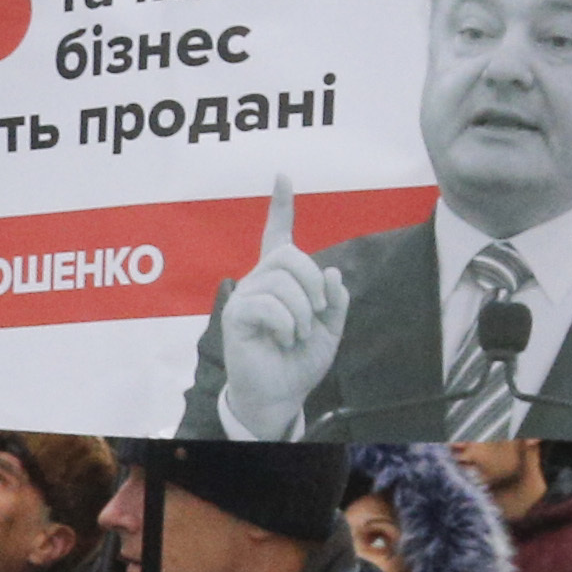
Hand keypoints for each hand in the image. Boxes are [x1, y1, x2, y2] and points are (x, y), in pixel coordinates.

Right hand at [208, 176, 348, 438]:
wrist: (281, 396)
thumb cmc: (299, 362)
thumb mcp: (330, 330)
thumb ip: (335, 301)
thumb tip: (332, 273)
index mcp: (282, 280)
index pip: (278, 234)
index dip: (280, 205)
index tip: (283, 176)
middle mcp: (260, 281)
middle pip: (290, 255)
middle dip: (313, 283)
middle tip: (318, 312)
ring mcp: (245, 296)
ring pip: (282, 281)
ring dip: (301, 313)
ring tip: (296, 336)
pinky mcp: (236, 316)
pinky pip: (268, 304)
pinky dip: (286, 324)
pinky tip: (283, 339)